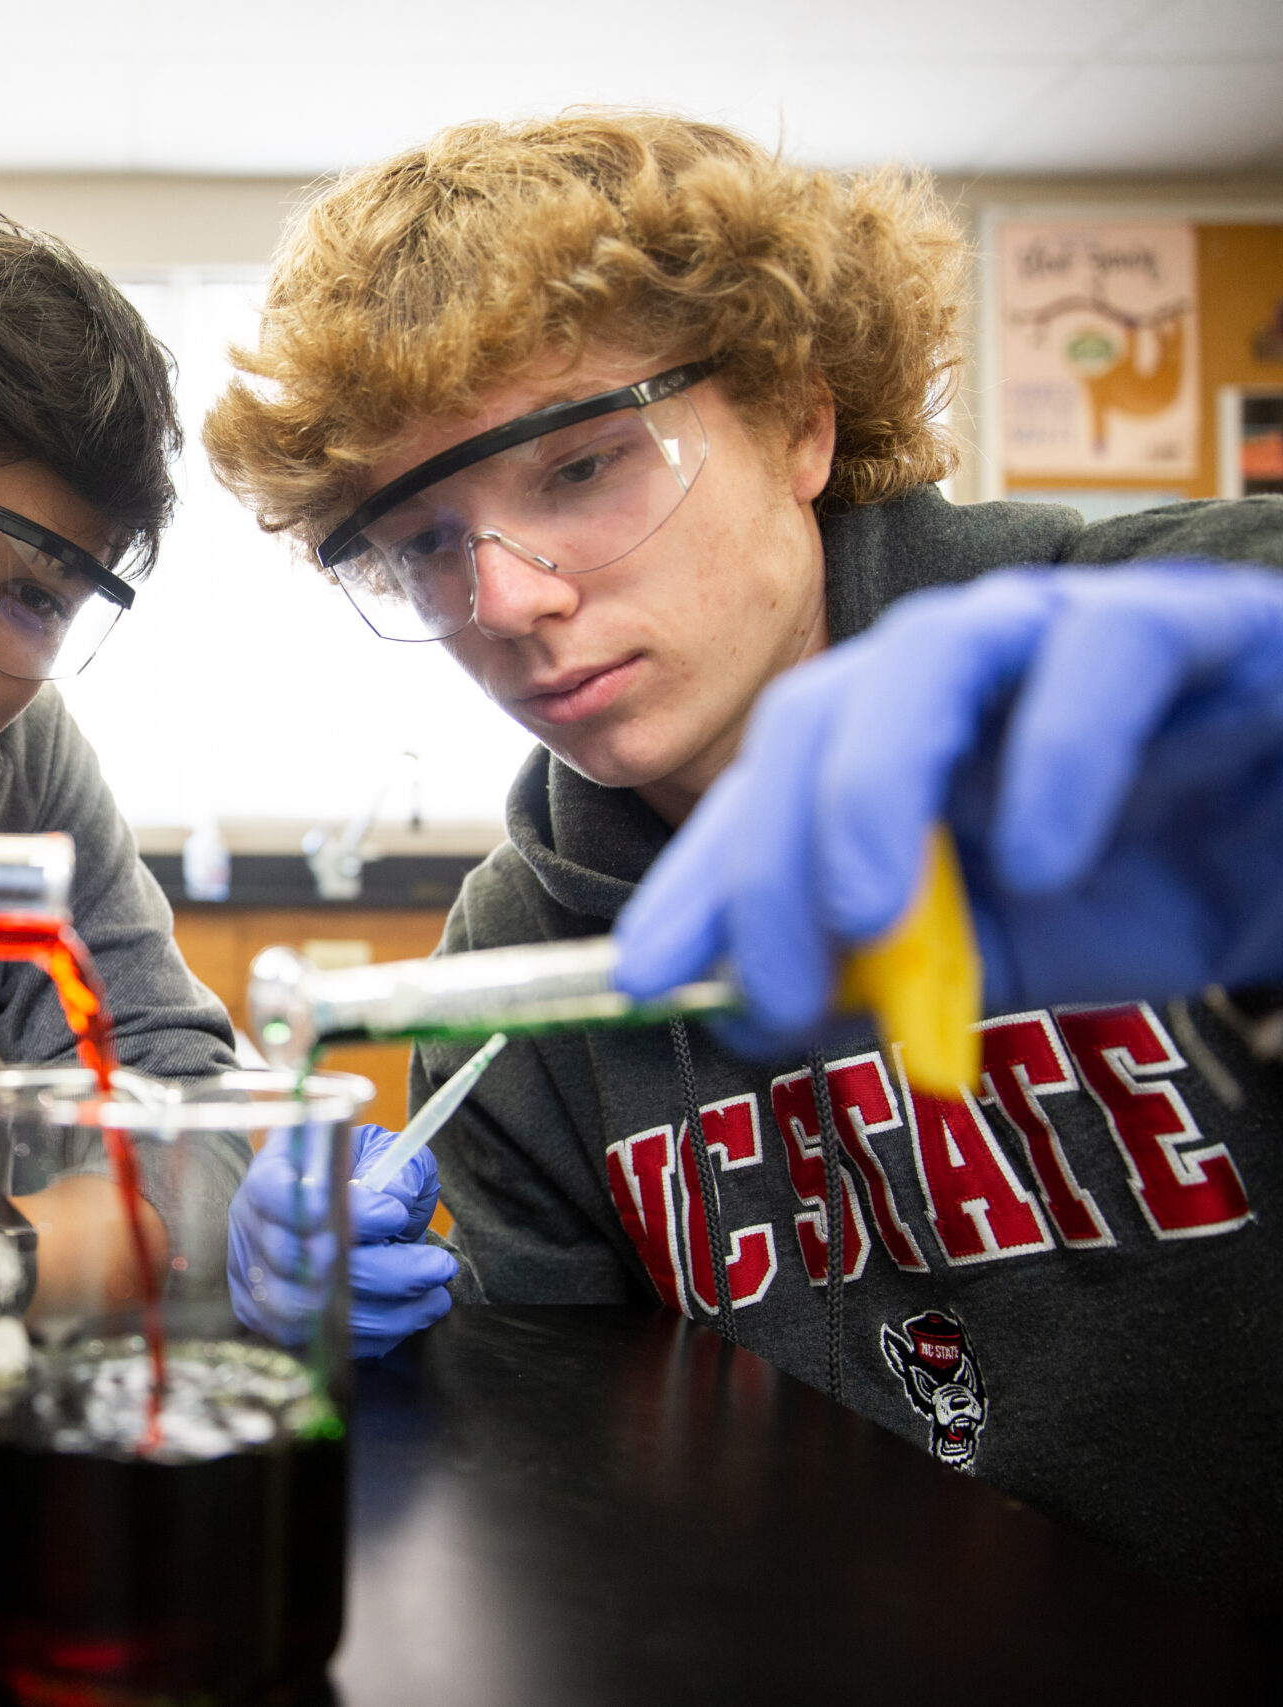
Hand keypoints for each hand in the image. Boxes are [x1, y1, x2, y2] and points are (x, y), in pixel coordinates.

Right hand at [228, 1122, 456, 1358]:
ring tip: (436, 1297)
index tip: (393, 1215)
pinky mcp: (273, 1324)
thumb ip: (391, 1164)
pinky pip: (323, 1341)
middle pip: (307, 1262)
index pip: (276, 1194)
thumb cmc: (355, 1177)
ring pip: (317, 1312)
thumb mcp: (376, 1151)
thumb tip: (396, 1197)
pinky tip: (413, 1314)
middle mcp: (251, 1230)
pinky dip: (375, 1334)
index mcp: (268, 1177)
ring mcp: (257, 1282)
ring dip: (387, 1310)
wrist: (333, 1214)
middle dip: (386, 1269)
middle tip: (438, 1265)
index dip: (325, 1210)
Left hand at [617, 564, 1282, 1045]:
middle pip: (811, 719)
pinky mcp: (1181, 626)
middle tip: (778, 988)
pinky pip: (1102, 654)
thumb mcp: (999, 949)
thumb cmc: (1154, 879)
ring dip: (873, 791)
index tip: (644, 979)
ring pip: (926, 661)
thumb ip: (887, 969)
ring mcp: (1058, 635)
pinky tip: (1042, 860)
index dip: (697, 882)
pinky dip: (1056, 756)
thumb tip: (745, 1006)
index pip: (759, 794)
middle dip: (767, 857)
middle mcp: (953, 671)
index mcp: (889, 740)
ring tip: (868, 915)